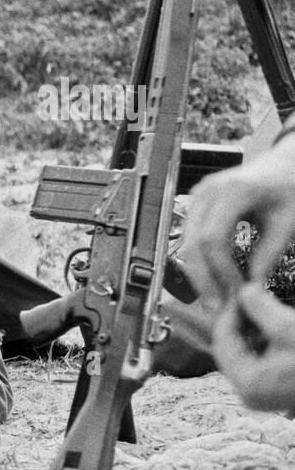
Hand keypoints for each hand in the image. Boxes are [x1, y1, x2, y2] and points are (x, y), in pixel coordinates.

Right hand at [181, 135, 294, 304]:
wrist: (283, 164)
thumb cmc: (289, 186)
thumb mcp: (287, 222)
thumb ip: (267, 254)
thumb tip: (250, 289)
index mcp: (232, 191)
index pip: (212, 239)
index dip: (221, 270)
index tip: (236, 291)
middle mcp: (206, 192)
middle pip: (191, 244)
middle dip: (203, 278)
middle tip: (215, 304)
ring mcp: (197, 197)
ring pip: (185, 244)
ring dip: (198, 273)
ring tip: (214, 296)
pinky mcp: (196, 205)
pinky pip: (189, 238)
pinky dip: (200, 261)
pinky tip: (212, 279)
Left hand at [211, 283, 294, 411]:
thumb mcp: (289, 327)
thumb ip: (260, 307)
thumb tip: (243, 290)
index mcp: (248, 382)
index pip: (223, 340)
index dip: (229, 312)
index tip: (239, 289)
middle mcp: (249, 394)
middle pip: (229, 349)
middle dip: (237, 321)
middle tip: (246, 295)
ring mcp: (261, 395)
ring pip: (243, 355)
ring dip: (250, 331)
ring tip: (261, 306)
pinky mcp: (274, 392)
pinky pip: (257, 362)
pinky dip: (261, 343)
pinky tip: (272, 324)